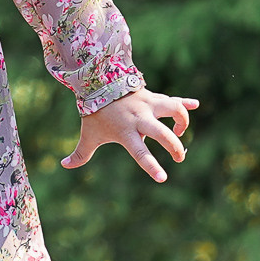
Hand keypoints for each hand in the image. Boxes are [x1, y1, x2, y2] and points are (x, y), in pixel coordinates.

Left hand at [63, 88, 197, 183]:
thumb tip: (64, 165)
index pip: (140, 152)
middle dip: (174, 146)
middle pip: (162, 133)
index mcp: (126, 132)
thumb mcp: (88, 135)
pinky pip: (173, 99)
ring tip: (179, 131)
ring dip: (182, 121)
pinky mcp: (153, 97)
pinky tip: (195, 104)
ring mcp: (149, 105)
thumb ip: (80, 154)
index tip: (163, 178)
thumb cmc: (95, 113)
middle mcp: (140, 118)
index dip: (152, 166)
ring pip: (173, 110)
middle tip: (179, 158)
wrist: (98, 82)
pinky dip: (185, 102)